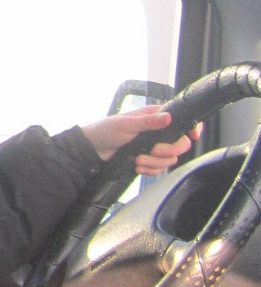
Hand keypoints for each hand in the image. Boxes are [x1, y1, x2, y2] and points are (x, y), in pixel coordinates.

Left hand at [80, 104, 199, 173]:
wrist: (94, 150)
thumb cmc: (106, 130)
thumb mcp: (126, 124)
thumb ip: (148, 121)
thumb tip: (168, 117)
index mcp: (155, 116)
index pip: (181, 119)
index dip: (192, 128)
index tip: (193, 136)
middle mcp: (158, 131)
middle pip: (180, 143)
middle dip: (168, 150)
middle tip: (154, 150)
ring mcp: (154, 146)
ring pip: (170, 159)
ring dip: (155, 163)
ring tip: (139, 160)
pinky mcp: (149, 159)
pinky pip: (160, 168)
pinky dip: (150, 170)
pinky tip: (138, 166)